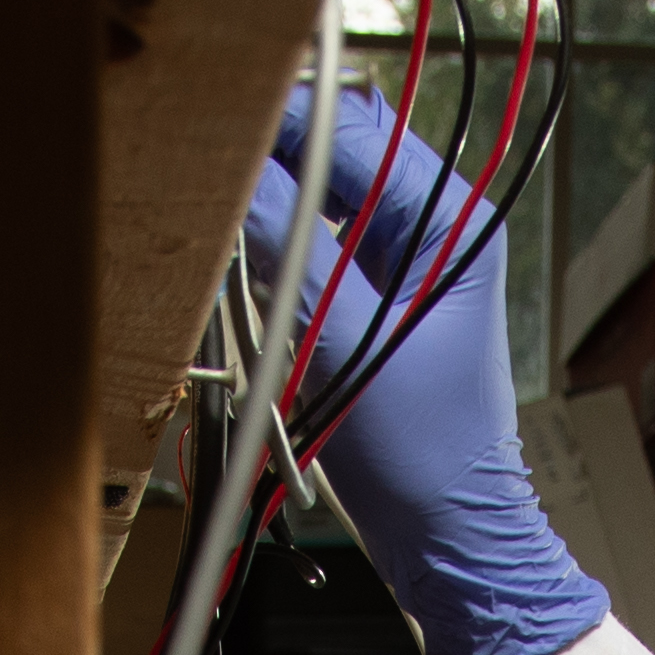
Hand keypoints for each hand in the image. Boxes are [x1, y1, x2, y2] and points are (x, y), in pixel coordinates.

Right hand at [233, 87, 610, 654]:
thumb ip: (296, 252)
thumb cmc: (425, 458)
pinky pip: (311, 241)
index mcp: (457, 221)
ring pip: (318, 193)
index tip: (212, 113)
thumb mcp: (351, 346)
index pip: (357, 131)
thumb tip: (240, 175)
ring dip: (266, 191)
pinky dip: (272, 237)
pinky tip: (232, 241)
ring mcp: (400, 263)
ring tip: (208, 190)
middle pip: (336, 151)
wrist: (445, 541)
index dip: (284, 119)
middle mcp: (434, 227)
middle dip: (270, 149)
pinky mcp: (368, 298)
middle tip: (198, 148)